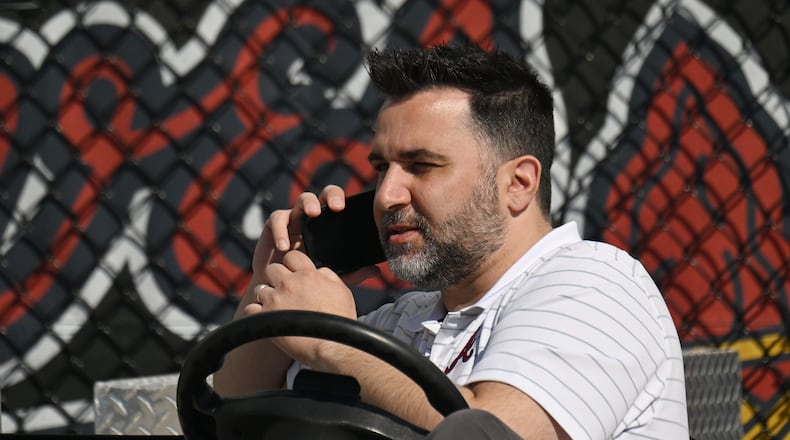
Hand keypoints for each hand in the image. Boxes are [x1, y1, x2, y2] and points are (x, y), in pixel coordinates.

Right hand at [250, 185, 347, 284]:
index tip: (344, 208)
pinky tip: (285, 246)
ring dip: (308, 204)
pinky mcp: (275, 226)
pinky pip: (278, 219)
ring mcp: (294, 219)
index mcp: (327, 225)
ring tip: (312, 214)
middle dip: (329, 195)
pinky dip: (281, 231)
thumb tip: (376, 270)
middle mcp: (312, 218)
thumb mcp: (332, 274)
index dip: (341, 200)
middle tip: (335, 206)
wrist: (280, 287)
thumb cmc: (308, 276)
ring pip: (301, 200)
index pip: (337, 204)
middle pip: (322, 195)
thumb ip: (353, 272)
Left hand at [250, 250, 356, 364]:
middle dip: (277, 278)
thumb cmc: (340, 319)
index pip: (291, 256)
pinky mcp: (266, 318)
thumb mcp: (342, 290)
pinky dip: (257, 312)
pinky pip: (251, 308)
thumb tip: (318, 270)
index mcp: (307, 274)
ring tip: (279, 307)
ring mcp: (275, 300)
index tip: (295, 274)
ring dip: (268, 296)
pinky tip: (267, 317)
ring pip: (260, 289)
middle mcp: (288, 284)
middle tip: (285, 291)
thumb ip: (328, 275)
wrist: (331, 346)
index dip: (292, 264)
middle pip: (272, 269)